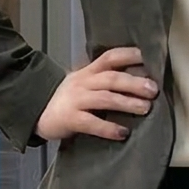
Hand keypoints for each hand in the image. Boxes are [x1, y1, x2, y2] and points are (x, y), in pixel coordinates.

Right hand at [35, 47, 158, 143]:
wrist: (35, 110)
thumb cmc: (67, 98)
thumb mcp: (83, 82)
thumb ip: (104, 79)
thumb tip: (139, 79)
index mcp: (88, 72)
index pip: (110, 57)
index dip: (129, 55)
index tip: (147, 57)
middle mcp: (84, 83)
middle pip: (112, 78)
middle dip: (134, 83)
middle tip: (153, 90)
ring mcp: (77, 100)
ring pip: (105, 98)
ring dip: (127, 103)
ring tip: (145, 108)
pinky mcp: (71, 119)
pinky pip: (92, 123)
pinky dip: (109, 128)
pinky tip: (122, 133)